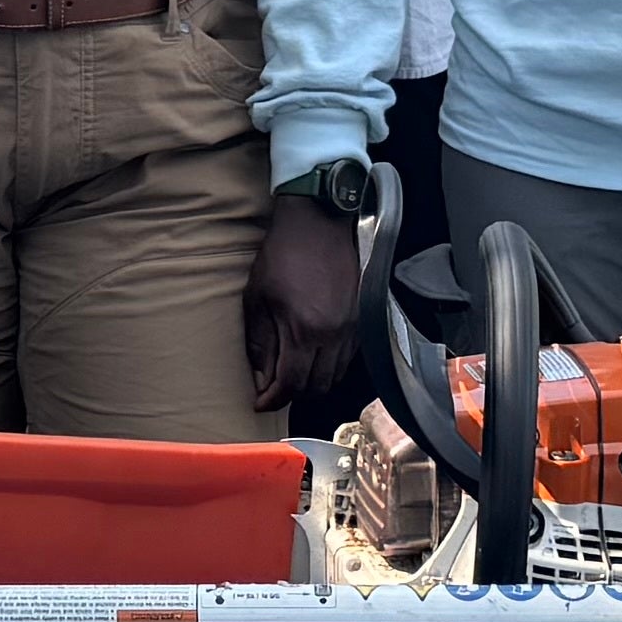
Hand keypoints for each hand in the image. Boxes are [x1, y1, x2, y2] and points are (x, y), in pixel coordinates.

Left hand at [246, 196, 364, 425]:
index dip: (273, 399)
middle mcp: (333, 335)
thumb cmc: (283, 254)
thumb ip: (260, 342)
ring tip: (293, 371)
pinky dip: (331, 364)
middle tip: (274, 387)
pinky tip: (315, 354)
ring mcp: (353, 327)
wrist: (319, 220)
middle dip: (292, 393)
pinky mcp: (363, 317)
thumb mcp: (258, 298)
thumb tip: (260, 376)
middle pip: (316, 386)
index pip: (291, 384)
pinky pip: (349, 357)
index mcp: (304, 330)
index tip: (259, 401)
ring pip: (335, 375)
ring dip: (313, 381)